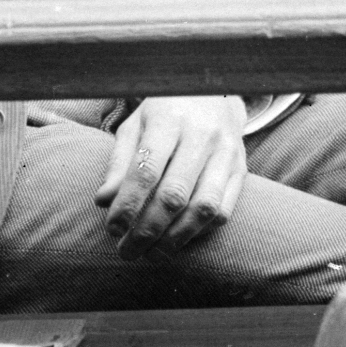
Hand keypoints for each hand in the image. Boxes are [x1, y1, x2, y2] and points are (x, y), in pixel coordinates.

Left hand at [102, 96, 246, 249]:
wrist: (214, 93)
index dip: (128, 205)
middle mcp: (202, 136)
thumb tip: (104, 201)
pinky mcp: (241, 170)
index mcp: (169, 120)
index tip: (112, 229)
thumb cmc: (165, 113)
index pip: (146, 170)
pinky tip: (177, 239)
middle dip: (147, 231)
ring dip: (175, 239)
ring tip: (152, 254)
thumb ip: (119, 162)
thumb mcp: (135, 126)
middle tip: (127, 251)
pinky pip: (223, 211)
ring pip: (203, 208)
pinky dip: (199, 232)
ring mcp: (227, 154)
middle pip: (174, 195)